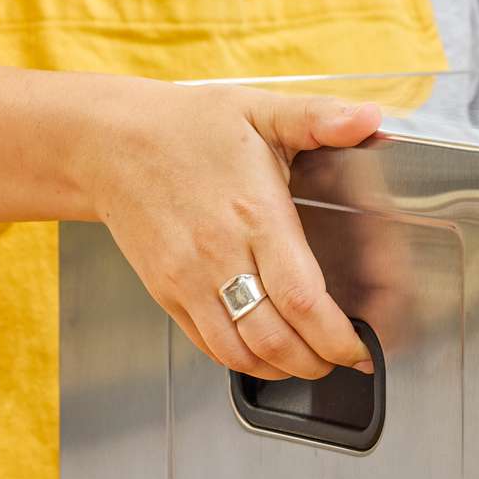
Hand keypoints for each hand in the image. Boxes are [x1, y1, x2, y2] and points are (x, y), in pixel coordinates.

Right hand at [90, 82, 380, 380]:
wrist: (108, 143)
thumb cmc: (187, 126)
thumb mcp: (260, 109)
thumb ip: (319, 116)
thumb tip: (370, 118)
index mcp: (254, 215)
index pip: (302, 298)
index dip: (337, 336)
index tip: (360, 346)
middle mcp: (219, 256)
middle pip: (275, 338)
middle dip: (318, 361)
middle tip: (344, 360)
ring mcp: (188, 281)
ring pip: (240, 352)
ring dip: (282, 369)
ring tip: (310, 362)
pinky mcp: (167, 294)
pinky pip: (208, 345)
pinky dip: (243, 361)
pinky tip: (266, 354)